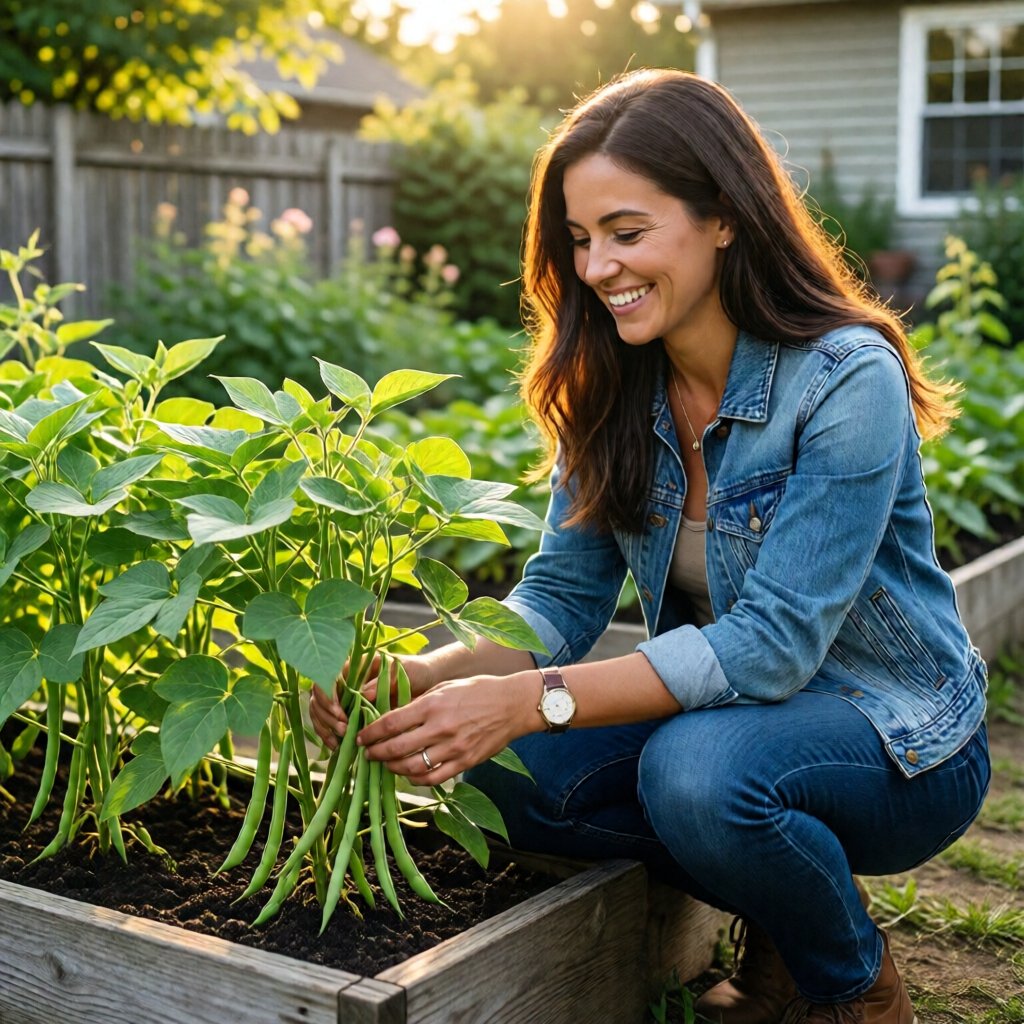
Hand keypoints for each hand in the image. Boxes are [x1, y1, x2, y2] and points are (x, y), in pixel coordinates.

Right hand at [309, 654, 434, 749]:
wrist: (425, 681)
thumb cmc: (414, 670)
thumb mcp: (399, 672)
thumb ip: (380, 681)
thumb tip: (361, 694)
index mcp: (354, 665)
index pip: (327, 676)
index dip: (328, 695)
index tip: (340, 712)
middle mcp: (344, 680)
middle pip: (319, 696)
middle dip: (327, 715)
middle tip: (344, 729)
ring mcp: (344, 697)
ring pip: (320, 711)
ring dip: (326, 726)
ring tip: (342, 738)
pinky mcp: (347, 713)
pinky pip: (328, 723)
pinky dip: (328, 735)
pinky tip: (336, 745)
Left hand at [356, 672, 535, 785]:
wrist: (512, 705)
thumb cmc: (478, 690)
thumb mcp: (445, 687)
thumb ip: (420, 702)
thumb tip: (393, 716)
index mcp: (433, 704)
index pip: (391, 722)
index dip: (370, 732)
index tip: (361, 736)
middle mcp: (440, 727)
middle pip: (397, 748)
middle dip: (376, 753)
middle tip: (367, 754)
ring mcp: (453, 748)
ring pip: (412, 767)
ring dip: (393, 768)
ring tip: (386, 764)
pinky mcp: (465, 762)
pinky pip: (434, 778)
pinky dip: (417, 779)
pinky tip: (410, 774)